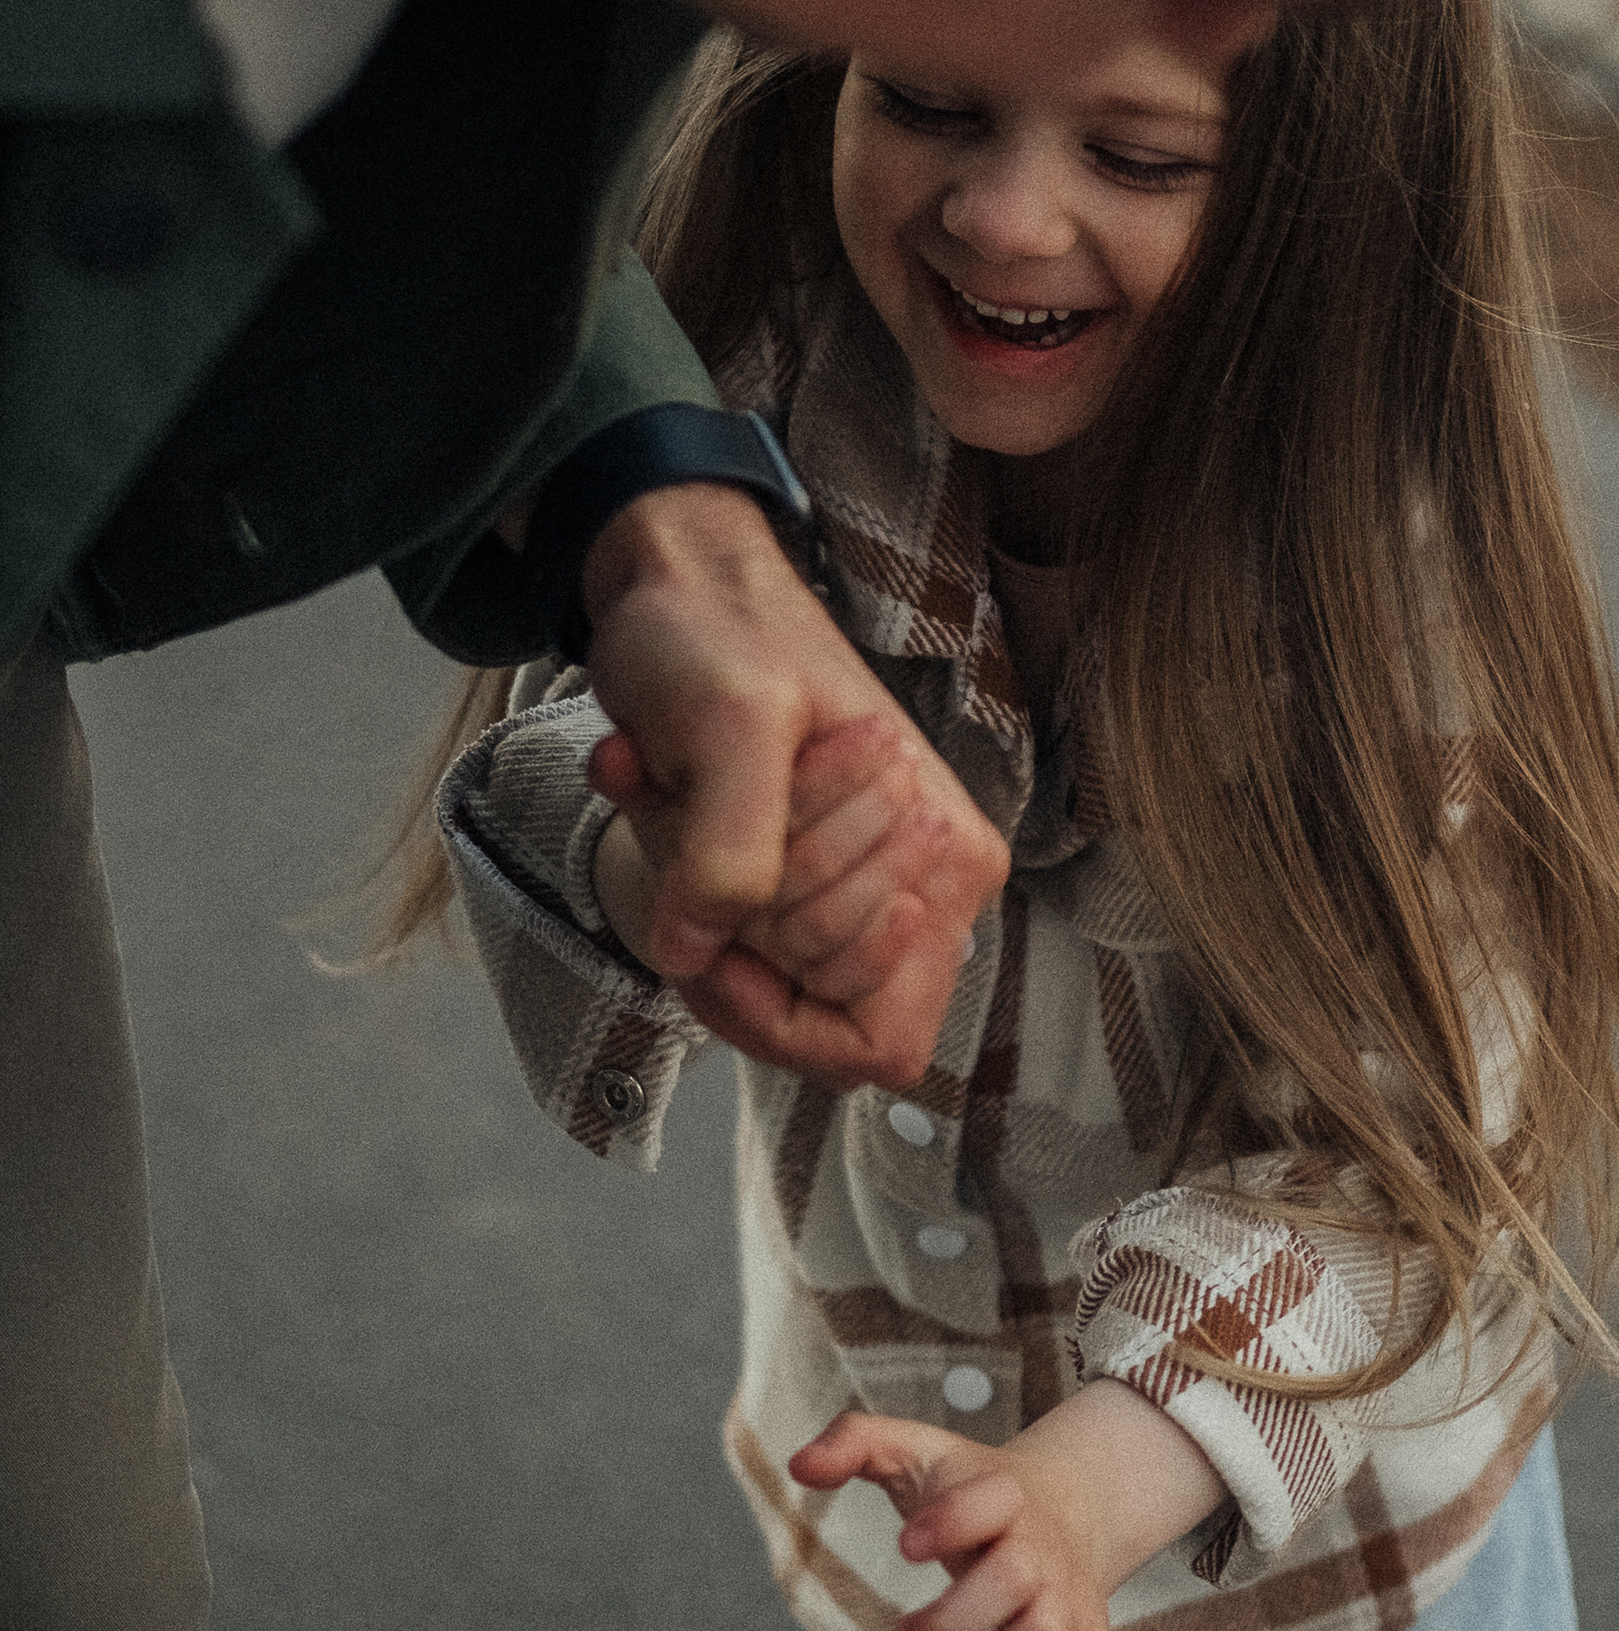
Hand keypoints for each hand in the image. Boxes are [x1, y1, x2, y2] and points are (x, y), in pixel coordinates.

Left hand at [577, 481, 1005, 1089]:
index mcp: (948, 862)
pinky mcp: (812, 875)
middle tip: (697, 827)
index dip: (785, 1024)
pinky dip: (678, 882)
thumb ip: (729, 850)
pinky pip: (740, 941)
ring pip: (773, 979)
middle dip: (734, 932)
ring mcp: (871, 884)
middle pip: (815, 1005)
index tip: (710, 957)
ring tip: (679, 798)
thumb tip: (697, 954)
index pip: (880, 1044)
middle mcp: (927, 886)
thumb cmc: (725, 634)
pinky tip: (658, 798)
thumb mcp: (728, 724)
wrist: (685, 586)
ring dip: (698, 895)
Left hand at [789, 1384, 1220, 1630]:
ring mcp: (1069, 1593)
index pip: (989, 1500)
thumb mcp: (917, 1452)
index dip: (951, 1522)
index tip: (904, 1548)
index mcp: (1002, 1492)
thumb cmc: (971, 1487)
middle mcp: (1043, 1544)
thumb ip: (855, 1443)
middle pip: (1013, 1580)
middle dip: (950, 1622)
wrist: (1073, 1506)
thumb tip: (799, 1466)